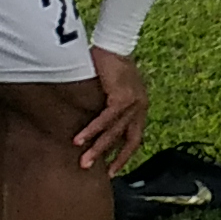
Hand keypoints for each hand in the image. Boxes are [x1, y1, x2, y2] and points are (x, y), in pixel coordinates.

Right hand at [76, 50, 148, 171]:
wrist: (113, 43)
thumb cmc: (108, 65)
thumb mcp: (110, 90)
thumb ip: (106, 107)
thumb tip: (89, 123)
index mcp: (140, 107)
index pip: (135, 137)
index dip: (125, 155)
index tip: (114, 171)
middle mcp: (140, 107)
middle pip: (129, 140)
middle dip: (114, 159)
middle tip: (103, 176)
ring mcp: (134, 102)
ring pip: (115, 132)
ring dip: (98, 147)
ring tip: (83, 161)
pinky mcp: (123, 96)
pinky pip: (106, 119)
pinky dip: (92, 130)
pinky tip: (79, 139)